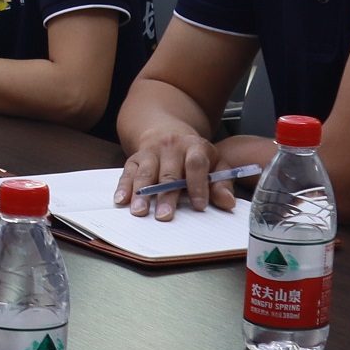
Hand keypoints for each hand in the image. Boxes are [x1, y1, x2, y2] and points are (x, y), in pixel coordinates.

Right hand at [115, 119, 248, 219]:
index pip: (196, 164)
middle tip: (164, 216)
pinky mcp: (135, 158)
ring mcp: (151, 152)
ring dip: (141, 194)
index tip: (199, 206)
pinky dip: (123, 187)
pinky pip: (127, 173)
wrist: (168, 133)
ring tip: (139, 212)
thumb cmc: (194, 157)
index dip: (198, 185)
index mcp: (195, 147)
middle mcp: (171, 146)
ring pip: (145, 173)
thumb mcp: (214, 164)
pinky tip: (121, 200)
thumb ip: (221, 184)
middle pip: (169, 173)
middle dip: (166, 196)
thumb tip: (228, 203)